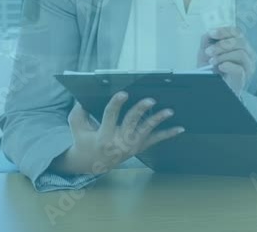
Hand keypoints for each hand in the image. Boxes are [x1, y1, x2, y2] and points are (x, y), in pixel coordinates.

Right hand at [52, 92, 183, 175]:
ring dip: (158, 120)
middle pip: (131, 123)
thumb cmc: (84, 141)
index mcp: (103, 135)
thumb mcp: (77, 127)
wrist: (91, 163)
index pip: (110, 116)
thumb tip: (83, 98)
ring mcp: (131, 146)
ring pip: (146, 131)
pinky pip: (155, 140)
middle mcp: (118, 142)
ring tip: (169, 111)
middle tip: (150, 100)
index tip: (124, 93)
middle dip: (141, 111)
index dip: (116, 104)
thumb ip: (78, 113)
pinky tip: (180, 128)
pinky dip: (168, 134)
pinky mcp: (139, 148)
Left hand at [197, 26, 255, 95]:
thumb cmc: (212, 68)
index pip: (237, 32)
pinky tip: (220, 66)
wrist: (211, 86)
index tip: (211, 33)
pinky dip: (228, 66)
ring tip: (212, 61)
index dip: (224, 31)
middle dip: (222, 45)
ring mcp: (248, 67)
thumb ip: (208, 40)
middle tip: (209, 51)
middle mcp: (248, 55)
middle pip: (241, 42)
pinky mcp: (243, 79)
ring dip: (223, 56)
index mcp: (241, 45)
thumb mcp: (207, 51)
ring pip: (241, 54)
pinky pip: (239, 69)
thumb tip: (209, 33)